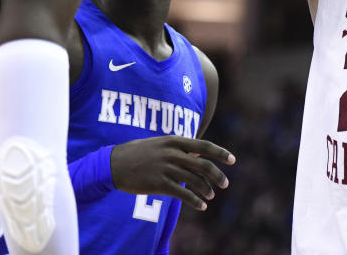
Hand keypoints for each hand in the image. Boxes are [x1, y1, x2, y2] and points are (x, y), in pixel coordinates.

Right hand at [110, 136, 235, 210]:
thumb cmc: (139, 152)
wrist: (113, 164)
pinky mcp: (159, 184)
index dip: (221, 153)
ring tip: (211, 196)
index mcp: (175, 141)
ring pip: (195, 181)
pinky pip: (183, 194)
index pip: (205, 146)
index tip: (233, 160)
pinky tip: (201, 206)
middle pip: (203, 165)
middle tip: (225, 184)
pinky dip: (195, 201)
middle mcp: (172, 153)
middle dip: (218, 176)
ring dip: (207, 190)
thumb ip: (180, 148)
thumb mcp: (161, 144)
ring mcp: (166, 169)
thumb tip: (199, 154)